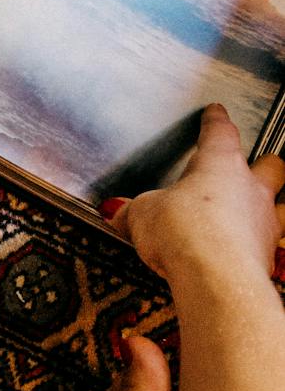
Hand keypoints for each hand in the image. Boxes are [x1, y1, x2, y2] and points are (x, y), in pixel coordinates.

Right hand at [111, 104, 284, 286]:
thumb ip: (136, 211)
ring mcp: (264, 224)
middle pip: (271, 165)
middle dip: (264, 165)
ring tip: (253, 216)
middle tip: (254, 166)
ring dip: (269, 210)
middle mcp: (250, 189)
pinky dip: (254, 248)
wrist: (215, 277)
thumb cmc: (187, 233)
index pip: (220, 132)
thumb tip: (122, 213)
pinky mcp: (267, 258)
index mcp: (220, 164)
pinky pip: (267, 247)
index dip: (216, 121)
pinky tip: (238, 256)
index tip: (216, 113)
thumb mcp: (144, 215)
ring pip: (280, 207)